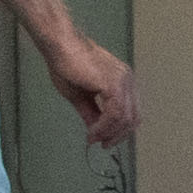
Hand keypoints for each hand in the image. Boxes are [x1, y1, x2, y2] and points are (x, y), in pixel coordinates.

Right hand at [42, 25, 140, 150]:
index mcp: (123, 81)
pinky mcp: (113, 84)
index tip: (104, 140)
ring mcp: (123, 81)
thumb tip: (96, 132)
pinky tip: (93, 131)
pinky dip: (104, 127)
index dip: (120, 130)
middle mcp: (127, 80)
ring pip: (125, 118)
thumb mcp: (80, 96)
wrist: (60, 47)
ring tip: (94, 138)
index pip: (132, 112)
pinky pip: (115, 113)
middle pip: (133, 117)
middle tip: (102, 144)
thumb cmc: (67, 66)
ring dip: (109, 133)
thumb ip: (92, 113)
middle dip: (118, 135)